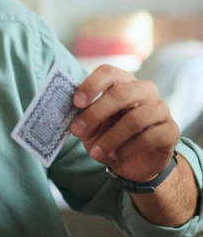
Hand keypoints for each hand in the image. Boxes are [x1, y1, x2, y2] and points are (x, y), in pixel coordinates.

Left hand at [70, 64, 179, 183]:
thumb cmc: (109, 138)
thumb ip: (82, 117)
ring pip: (136, 118)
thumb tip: (67, 111)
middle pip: (122, 93)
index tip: (76, 102)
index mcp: (123, 83)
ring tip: (95, 153)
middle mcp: (144, 91)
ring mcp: (160, 109)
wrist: (133, 164)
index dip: (92, 85)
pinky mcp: (170, 130)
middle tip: (77, 130)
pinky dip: (127, 149)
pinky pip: (149, 137)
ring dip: (111, 138)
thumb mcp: (91, 129)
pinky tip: (116, 157)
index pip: (109, 72)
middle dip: (96, 113)